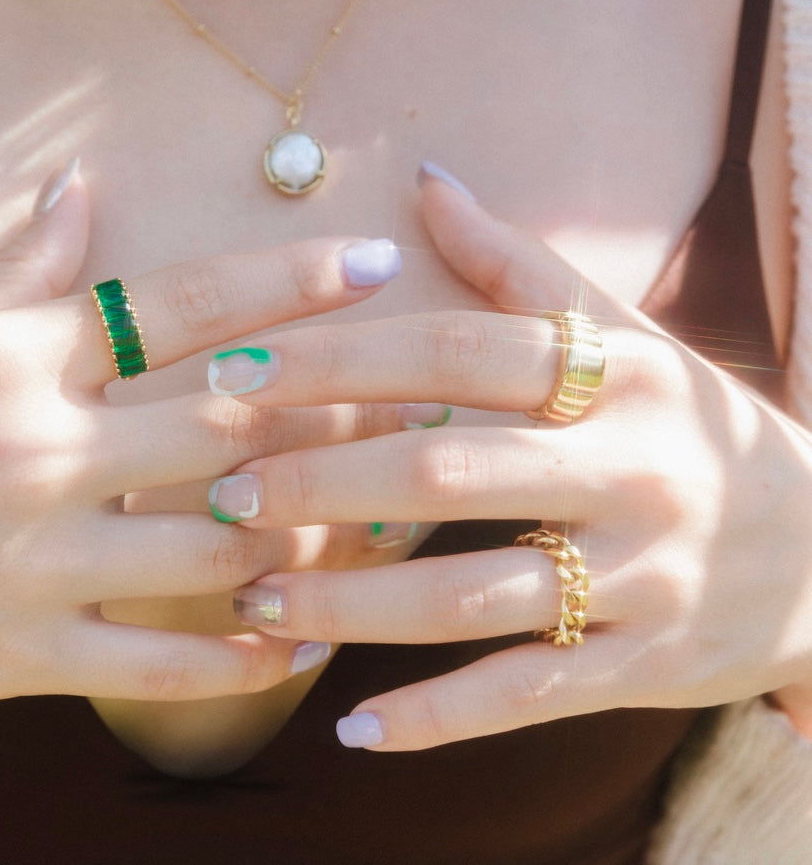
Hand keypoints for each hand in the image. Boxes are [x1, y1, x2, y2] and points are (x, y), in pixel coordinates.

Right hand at [0, 160, 404, 712]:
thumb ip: (21, 275)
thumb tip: (80, 190)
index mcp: (19, 359)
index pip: (183, 304)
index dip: (286, 279)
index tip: (370, 262)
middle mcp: (41, 450)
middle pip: (231, 423)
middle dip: (341, 410)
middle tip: (425, 398)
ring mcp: (34, 560)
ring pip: (217, 549)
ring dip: (311, 536)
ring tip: (384, 521)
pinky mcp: (20, 655)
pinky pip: (160, 664)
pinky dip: (242, 656)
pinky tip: (304, 637)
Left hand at [214, 170, 811, 749]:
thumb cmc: (687, 427)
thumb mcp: (625, 338)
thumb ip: (521, 263)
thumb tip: (429, 180)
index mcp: (617, 376)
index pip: (456, 350)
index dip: (341, 358)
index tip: (236, 371)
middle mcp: (630, 470)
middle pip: (448, 471)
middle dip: (321, 482)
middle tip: (223, 492)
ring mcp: (642, 577)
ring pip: (471, 593)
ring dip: (353, 601)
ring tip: (257, 596)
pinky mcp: (645, 665)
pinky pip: (525, 694)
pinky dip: (437, 717)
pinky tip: (352, 730)